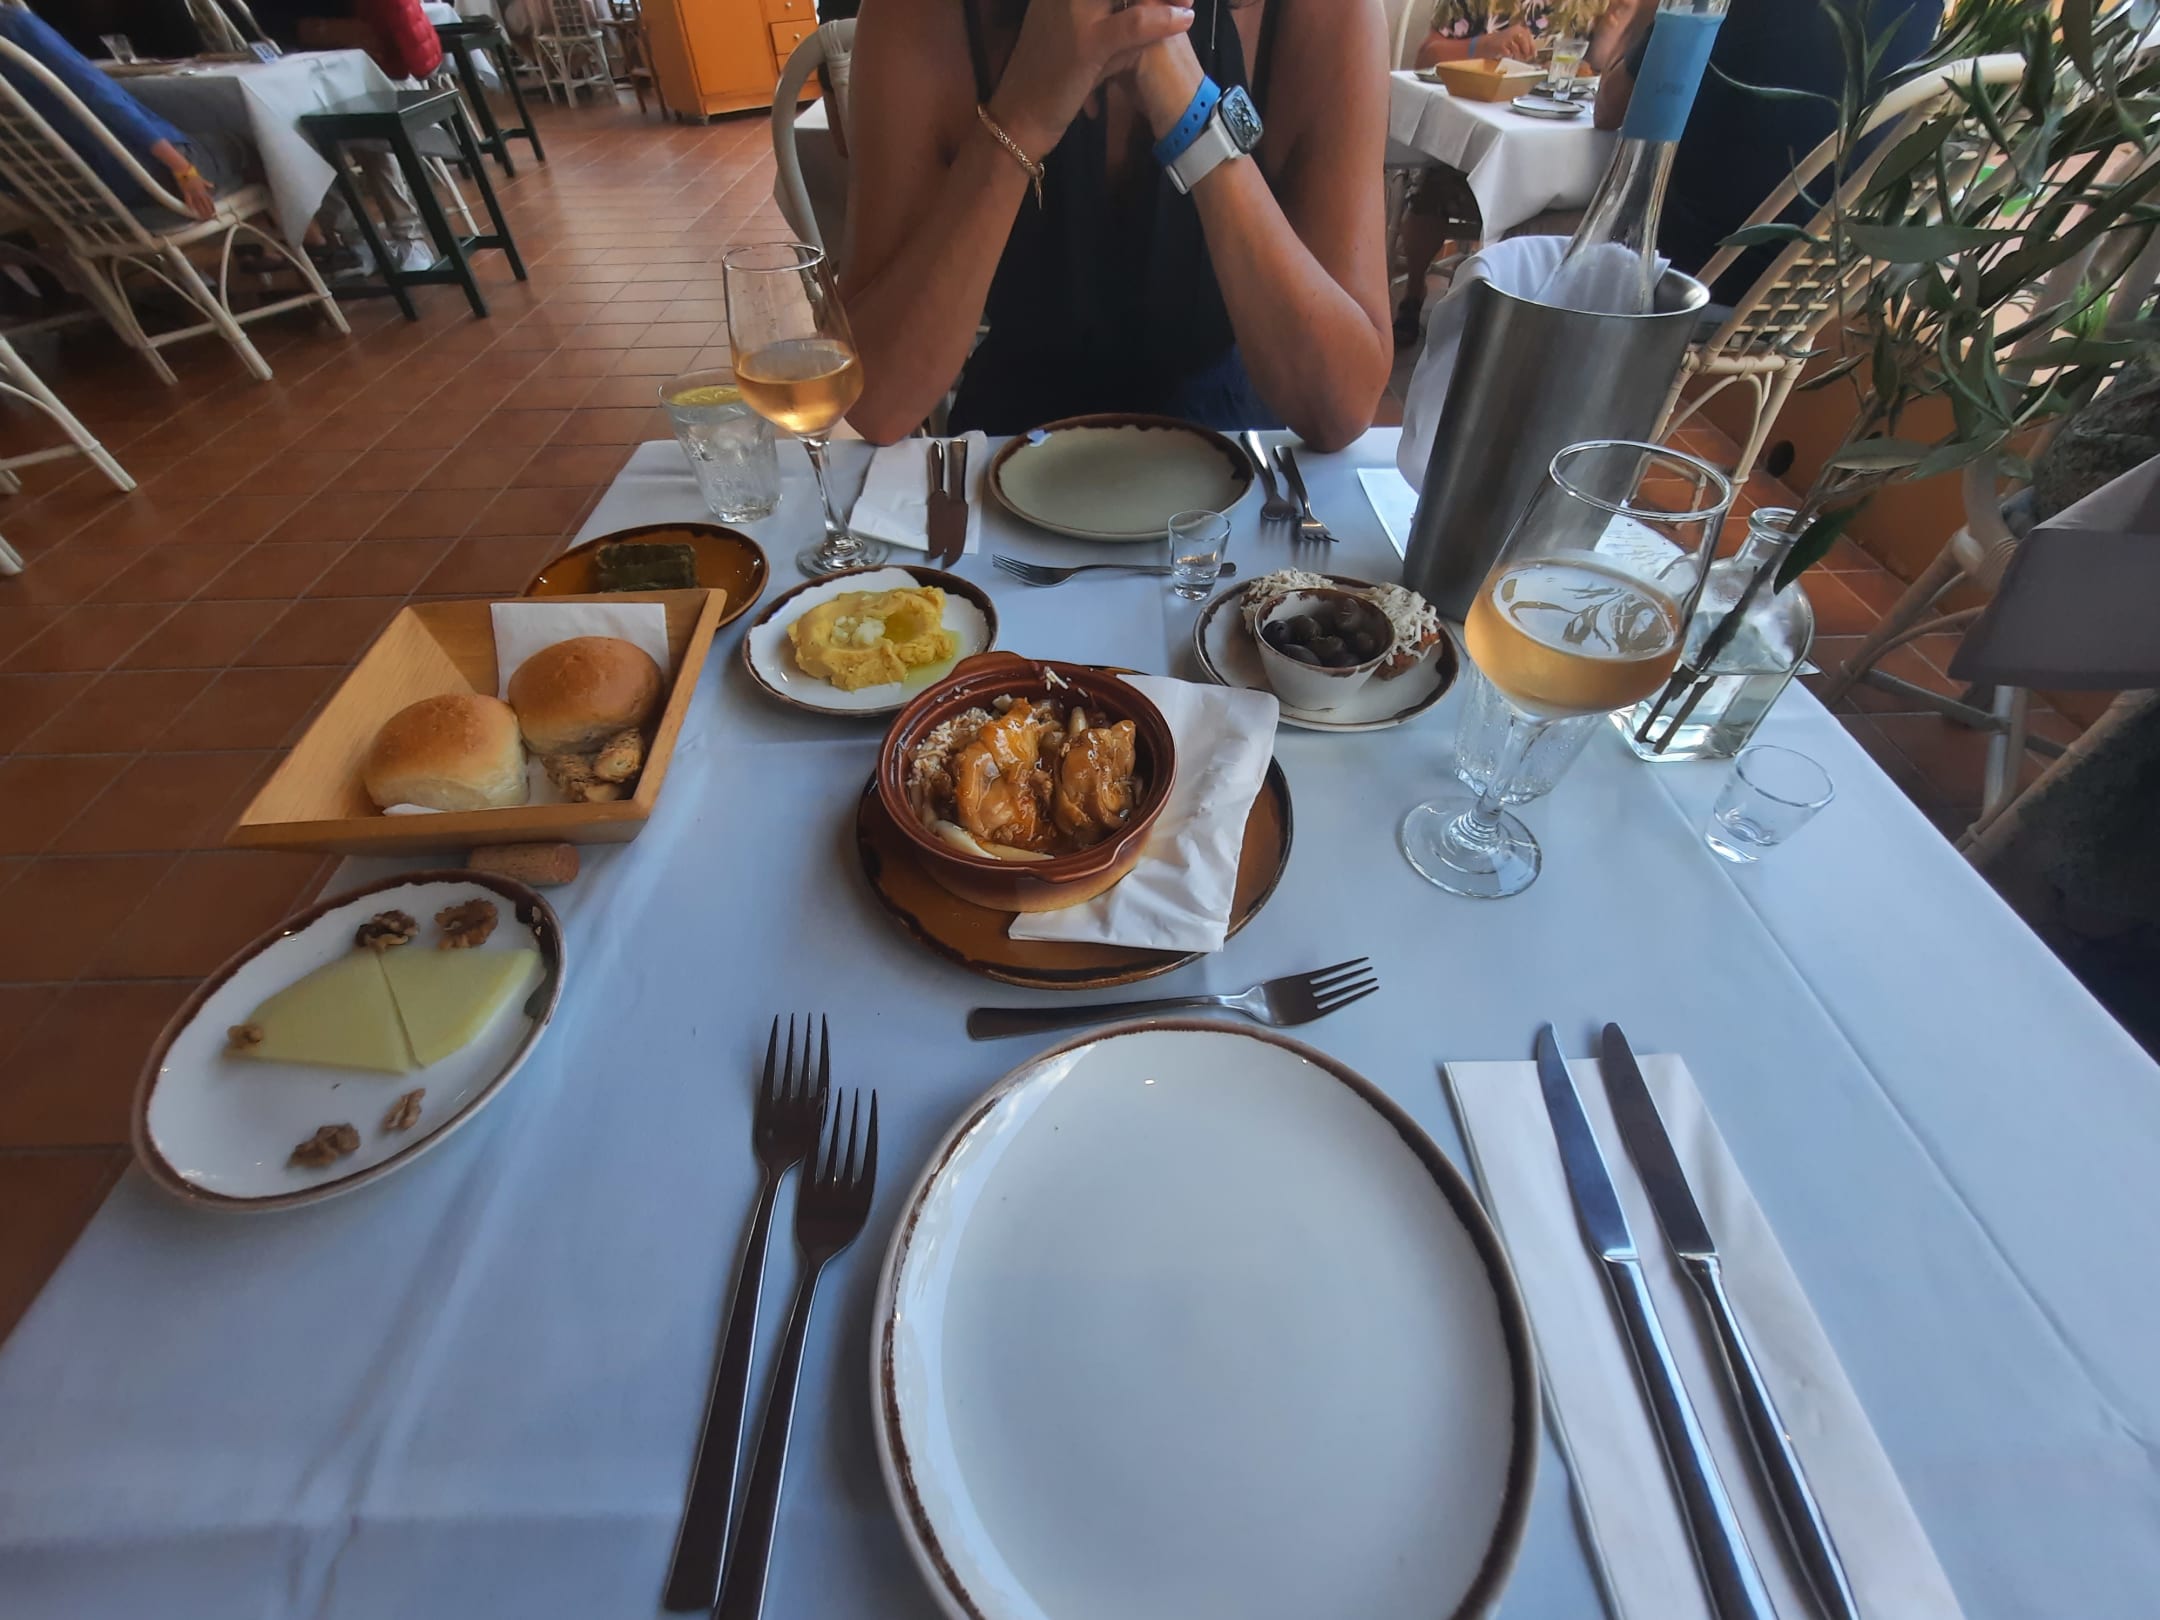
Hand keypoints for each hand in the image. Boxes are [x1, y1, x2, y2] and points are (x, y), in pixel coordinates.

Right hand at [173, 165, 215, 219]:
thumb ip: (207, 184)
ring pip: (198, 204)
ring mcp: (193, 192)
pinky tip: (192, 211)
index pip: (210, 200)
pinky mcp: (185, 191)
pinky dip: (190, 205)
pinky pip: (189, 200)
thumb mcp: (202, 179)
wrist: (184, 169)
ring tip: (203, 217)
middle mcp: (199, 192)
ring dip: (201, 211)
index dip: (212, 207)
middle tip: (210, 218)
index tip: (214, 212)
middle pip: (205, 204)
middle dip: (208, 211)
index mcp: (203, 189)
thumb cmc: (192, 173)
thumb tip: (212, 186)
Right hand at [987, 0, 1195, 158]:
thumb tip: (1152, 5)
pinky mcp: (1086, 43)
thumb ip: (1111, 18)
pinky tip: (1184, 19)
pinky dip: (1161, 20)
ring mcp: (1074, 12)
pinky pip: (1132, 24)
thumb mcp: (1078, 37)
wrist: (1018, 116)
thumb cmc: (1049, 77)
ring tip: (1188, 0)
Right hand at [1474, 24, 1535, 60]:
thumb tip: (1533, 54)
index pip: (1529, 37)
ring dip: (1518, 56)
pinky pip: (1508, 53)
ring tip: (1516, 58)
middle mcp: (1514, 31)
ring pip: (1517, 49)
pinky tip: (1507, 56)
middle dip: (1526, 52)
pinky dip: (1509, 56)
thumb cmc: (1502, 44)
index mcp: (1519, 29)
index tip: (1533, 55)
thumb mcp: (1515, 41)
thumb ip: (1524, 45)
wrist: (1486, 44)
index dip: (1532, 47)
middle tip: (1525, 58)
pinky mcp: (1500, 45)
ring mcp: (1507, 38)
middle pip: (1525, 43)